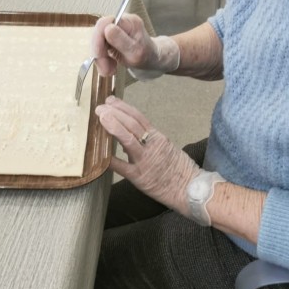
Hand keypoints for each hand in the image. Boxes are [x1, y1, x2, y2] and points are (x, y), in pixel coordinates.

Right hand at [90, 13, 178, 76]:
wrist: (153, 59)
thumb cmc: (148, 56)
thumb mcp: (136, 52)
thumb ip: (121, 40)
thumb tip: (107, 28)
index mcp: (128, 22)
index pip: (104, 24)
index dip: (98, 40)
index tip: (99, 56)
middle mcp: (120, 22)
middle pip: (98, 33)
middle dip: (99, 53)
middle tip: (105, 69)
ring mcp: (115, 29)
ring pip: (98, 41)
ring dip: (101, 59)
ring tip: (109, 71)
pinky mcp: (111, 37)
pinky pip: (101, 47)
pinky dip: (103, 59)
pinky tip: (110, 67)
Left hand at [95, 96, 200, 216]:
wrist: (190, 189)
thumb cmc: (179, 168)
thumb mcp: (166, 148)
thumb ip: (148, 141)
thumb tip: (126, 138)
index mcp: (158, 137)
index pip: (138, 117)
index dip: (123, 107)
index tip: (110, 100)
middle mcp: (151, 145)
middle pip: (131, 124)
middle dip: (114, 113)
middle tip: (100, 107)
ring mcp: (144, 161)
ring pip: (127, 139)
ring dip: (113, 126)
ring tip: (101, 117)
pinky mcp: (139, 177)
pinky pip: (122, 167)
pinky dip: (110, 159)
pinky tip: (99, 152)